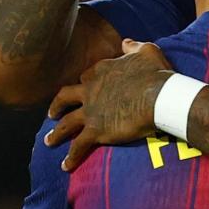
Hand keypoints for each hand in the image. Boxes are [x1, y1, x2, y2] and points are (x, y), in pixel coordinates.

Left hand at [45, 39, 171, 170]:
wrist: (159, 96)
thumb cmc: (156, 74)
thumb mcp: (147, 51)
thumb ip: (133, 46)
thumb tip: (125, 41)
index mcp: (102, 71)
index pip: (88, 76)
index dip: (87, 82)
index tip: (88, 87)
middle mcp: (90, 90)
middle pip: (66, 96)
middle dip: (57, 105)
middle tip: (52, 112)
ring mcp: (91, 111)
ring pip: (65, 123)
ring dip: (56, 133)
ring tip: (49, 141)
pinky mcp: (96, 130)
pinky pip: (78, 146)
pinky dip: (71, 157)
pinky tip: (65, 166)